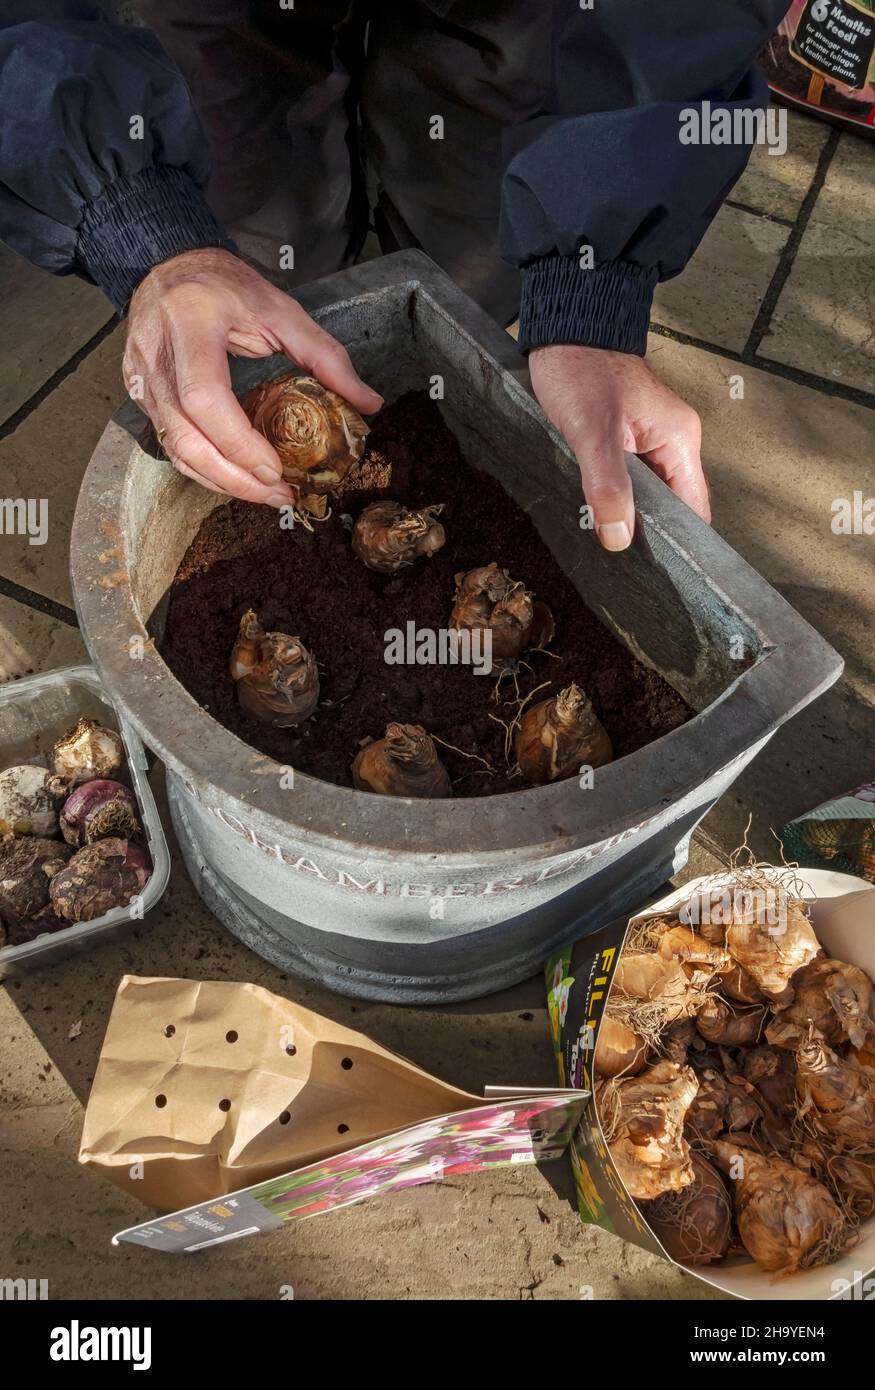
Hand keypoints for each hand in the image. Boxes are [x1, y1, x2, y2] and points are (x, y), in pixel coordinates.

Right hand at [123, 248, 382, 506]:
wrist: (170, 265)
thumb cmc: (226, 286)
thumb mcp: (280, 309)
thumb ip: (325, 355)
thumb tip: (368, 402)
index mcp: (191, 323)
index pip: (204, 397)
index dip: (237, 442)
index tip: (274, 469)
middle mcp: (157, 355)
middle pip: (184, 436)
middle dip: (232, 477)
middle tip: (277, 493)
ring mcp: (140, 377)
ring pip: (173, 448)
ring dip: (219, 481)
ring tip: (264, 493)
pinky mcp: (136, 393)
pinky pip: (169, 443)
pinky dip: (203, 468)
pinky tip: (235, 477)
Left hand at [528, 345, 709, 550]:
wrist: (563, 331)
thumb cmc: (581, 368)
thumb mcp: (592, 432)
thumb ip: (607, 485)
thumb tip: (619, 536)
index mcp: (679, 439)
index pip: (694, 508)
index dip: (680, 541)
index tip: (659, 569)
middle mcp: (672, 442)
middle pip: (672, 506)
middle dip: (651, 533)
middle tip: (625, 563)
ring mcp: (649, 441)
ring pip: (648, 495)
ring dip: (629, 516)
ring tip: (608, 543)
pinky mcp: (626, 440)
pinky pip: (629, 481)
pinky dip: (615, 498)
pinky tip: (597, 512)